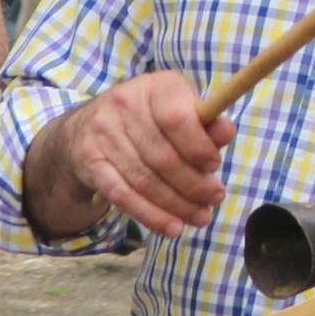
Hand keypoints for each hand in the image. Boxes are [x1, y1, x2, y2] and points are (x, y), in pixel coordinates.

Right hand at [59, 70, 235, 236]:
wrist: (88, 126)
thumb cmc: (149, 119)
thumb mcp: (180, 109)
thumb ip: (206, 123)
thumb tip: (226, 131)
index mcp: (153, 87)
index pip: (176, 118)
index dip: (199, 147)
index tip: (215, 167)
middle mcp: (122, 104)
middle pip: (162, 157)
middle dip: (194, 185)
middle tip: (215, 199)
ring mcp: (101, 133)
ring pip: (145, 180)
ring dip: (177, 205)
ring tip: (200, 217)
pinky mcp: (89, 161)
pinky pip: (122, 194)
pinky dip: (150, 215)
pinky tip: (172, 227)